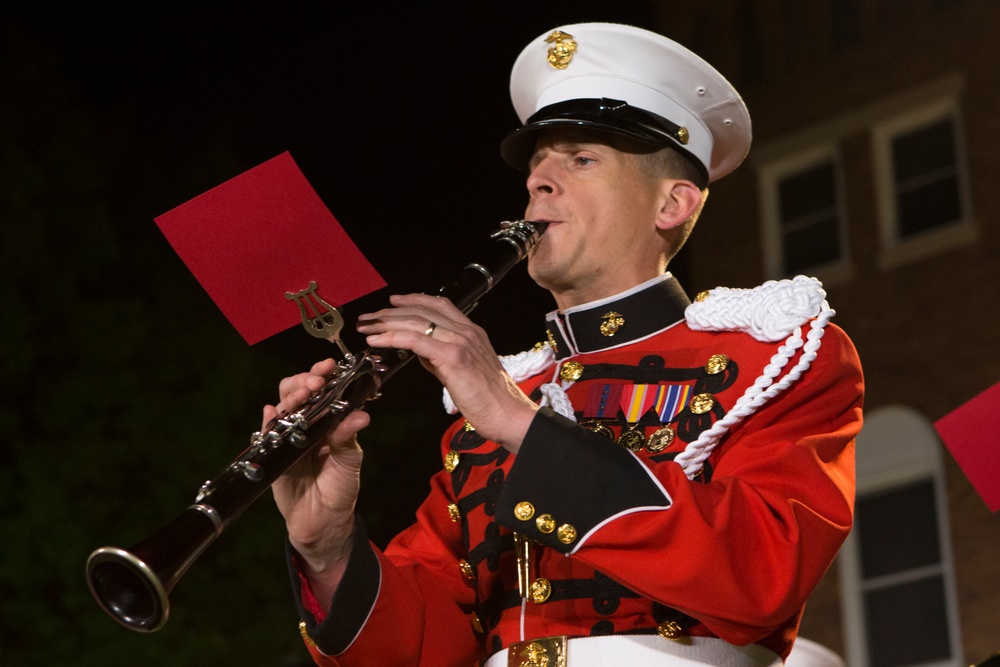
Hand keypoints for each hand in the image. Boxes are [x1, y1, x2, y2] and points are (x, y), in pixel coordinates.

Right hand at [267, 358, 369, 589]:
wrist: (324, 522)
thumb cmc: (340, 488)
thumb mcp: (349, 461)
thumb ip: (349, 437)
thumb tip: (361, 415)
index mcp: (327, 422)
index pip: (321, 391)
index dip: (322, 376)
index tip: (329, 367)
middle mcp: (306, 425)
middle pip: (296, 392)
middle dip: (304, 381)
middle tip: (316, 382)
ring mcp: (287, 438)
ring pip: (282, 408)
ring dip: (290, 397)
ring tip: (302, 394)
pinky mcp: (273, 455)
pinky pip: (266, 434)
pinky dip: (268, 421)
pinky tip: (271, 413)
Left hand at [356, 294, 537, 451]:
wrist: (509, 415)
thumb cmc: (490, 400)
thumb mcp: (464, 371)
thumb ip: (441, 358)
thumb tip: (420, 353)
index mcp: (472, 332)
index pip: (439, 305)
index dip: (413, 300)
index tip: (392, 302)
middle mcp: (467, 331)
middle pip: (423, 310)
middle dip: (391, 311)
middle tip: (369, 317)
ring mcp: (461, 341)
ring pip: (417, 321)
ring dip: (386, 322)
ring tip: (366, 327)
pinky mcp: (454, 357)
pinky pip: (417, 340)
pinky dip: (393, 337)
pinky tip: (377, 340)